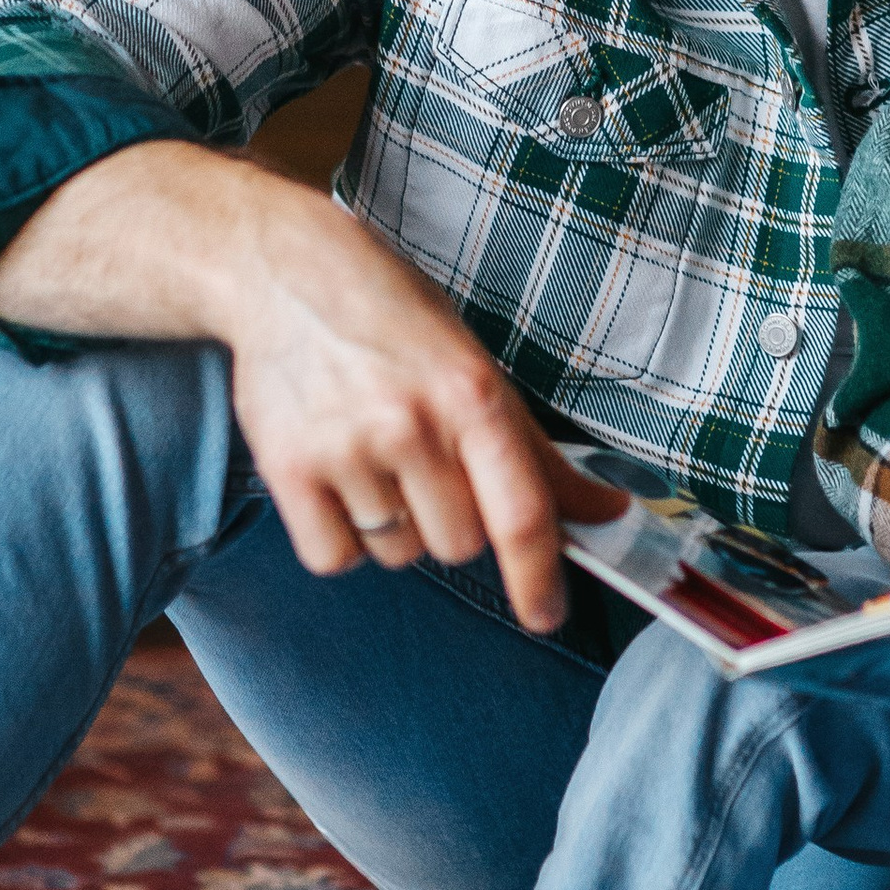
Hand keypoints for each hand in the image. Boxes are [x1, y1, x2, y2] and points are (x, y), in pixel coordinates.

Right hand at [0, 142, 623, 633]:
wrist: (283, 273)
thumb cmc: (393, 319)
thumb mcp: (475, 366)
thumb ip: (537, 452)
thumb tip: (606, 514)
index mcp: (473, 394)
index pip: (521, 513)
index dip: (539, 577)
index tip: (545, 615)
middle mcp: (412, 423)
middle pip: (459, 545)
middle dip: (451, 521)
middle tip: (424, 464)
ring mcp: (347, 448)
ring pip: (398, 553)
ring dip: (395, 526)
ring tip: (373, 455)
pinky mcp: (288, 469)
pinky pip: (335, 558)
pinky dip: (341, 538)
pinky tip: (336, 480)